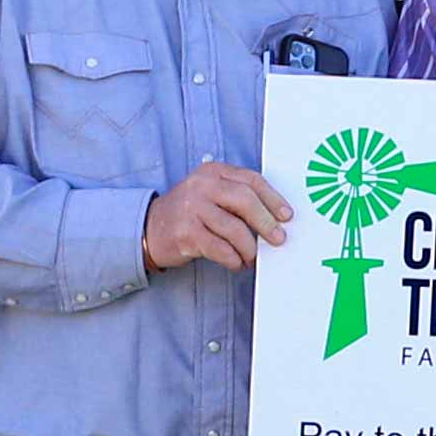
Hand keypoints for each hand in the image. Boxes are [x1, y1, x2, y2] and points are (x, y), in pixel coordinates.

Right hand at [142, 163, 291, 272]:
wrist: (149, 228)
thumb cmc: (190, 213)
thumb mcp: (210, 193)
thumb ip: (237, 196)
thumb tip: (275, 218)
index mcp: (213, 172)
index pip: (251, 180)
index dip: (273, 199)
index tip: (287, 216)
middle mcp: (201, 186)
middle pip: (245, 201)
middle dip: (266, 223)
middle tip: (278, 239)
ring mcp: (191, 209)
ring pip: (235, 229)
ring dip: (249, 248)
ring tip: (251, 256)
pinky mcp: (186, 233)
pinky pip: (220, 249)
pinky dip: (233, 259)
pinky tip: (236, 263)